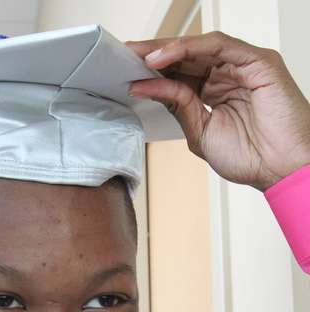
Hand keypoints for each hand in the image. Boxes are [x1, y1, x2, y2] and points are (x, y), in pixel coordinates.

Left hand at [125, 31, 309, 190]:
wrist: (279, 170)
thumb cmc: (250, 156)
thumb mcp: (200, 132)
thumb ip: (178, 106)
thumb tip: (148, 86)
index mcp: (215, 92)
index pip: (179, 73)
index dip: (153, 70)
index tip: (125, 70)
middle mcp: (228, 75)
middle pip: (186, 56)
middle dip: (154, 54)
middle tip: (126, 54)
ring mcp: (243, 66)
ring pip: (199, 47)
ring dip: (167, 49)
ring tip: (139, 55)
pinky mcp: (258, 61)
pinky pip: (219, 46)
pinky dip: (189, 48)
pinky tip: (164, 57)